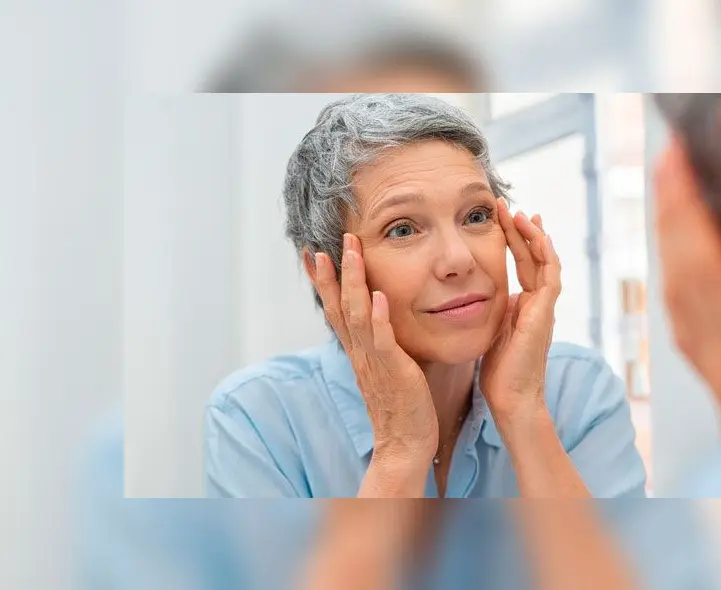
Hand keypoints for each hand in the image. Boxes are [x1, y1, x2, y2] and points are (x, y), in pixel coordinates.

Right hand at [312, 233, 437, 464]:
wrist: (406, 445)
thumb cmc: (404, 408)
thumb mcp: (389, 369)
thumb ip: (383, 345)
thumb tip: (384, 321)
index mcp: (358, 352)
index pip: (335, 310)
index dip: (324, 282)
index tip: (314, 254)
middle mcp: (359, 353)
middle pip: (338, 306)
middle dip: (332, 273)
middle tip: (324, 242)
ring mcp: (373, 361)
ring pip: (356, 315)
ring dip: (353, 282)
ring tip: (351, 252)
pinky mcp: (393, 371)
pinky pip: (382, 341)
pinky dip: (378, 317)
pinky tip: (377, 296)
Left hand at [480, 199, 561, 422]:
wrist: (511, 400)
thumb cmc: (498, 374)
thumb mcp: (489, 332)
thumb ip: (489, 311)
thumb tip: (471, 295)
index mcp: (524, 307)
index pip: (522, 265)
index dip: (513, 241)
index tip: (501, 220)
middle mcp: (538, 304)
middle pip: (534, 257)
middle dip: (522, 230)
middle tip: (507, 206)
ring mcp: (544, 308)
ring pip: (545, 260)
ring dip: (533, 235)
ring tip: (519, 212)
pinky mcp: (545, 313)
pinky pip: (550, 275)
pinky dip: (545, 252)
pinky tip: (535, 234)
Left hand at [654, 138, 720, 430]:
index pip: (708, 267)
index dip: (689, 212)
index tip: (677, 165)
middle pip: (684, 270)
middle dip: (673, 211)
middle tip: (668, 159)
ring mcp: (712, 360)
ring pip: (679, 287)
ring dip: (672, 235)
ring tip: (671, 189)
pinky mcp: (713, 368)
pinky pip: (682, 310)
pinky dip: (679, 269)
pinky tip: (680, 252)